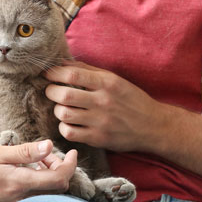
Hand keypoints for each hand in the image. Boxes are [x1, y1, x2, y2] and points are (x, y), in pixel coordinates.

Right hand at [0, 140, 76, 201]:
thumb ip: (25, 152)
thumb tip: (49, 146)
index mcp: (19, 183)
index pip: (58, 179)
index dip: (70, 166)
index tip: (72, 153)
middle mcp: (21, 200)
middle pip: (56, 188)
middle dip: (58, 169)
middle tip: (45, 155)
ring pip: (46, 195)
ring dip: (47, 178)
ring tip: (34, 163)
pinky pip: (34, 201)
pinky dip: (38, 187)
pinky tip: (26, 175)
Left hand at [44, 60, 167, 152]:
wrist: (153, 126)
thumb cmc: (132, 100)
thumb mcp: (115, 80)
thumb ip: (88, 70)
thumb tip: (62, 62)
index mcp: (107, 83)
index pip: (73, 74)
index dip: (54, 73)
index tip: (47, 74)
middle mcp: (103, 101)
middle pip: (64, 94)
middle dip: (51, 91)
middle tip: (51, 91)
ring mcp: (100, 121)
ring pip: (64, 114)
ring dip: (57, 110)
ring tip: (61, 107)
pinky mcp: (99, 138)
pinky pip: (70, 132)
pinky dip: (64, 127)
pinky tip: (69, 123)